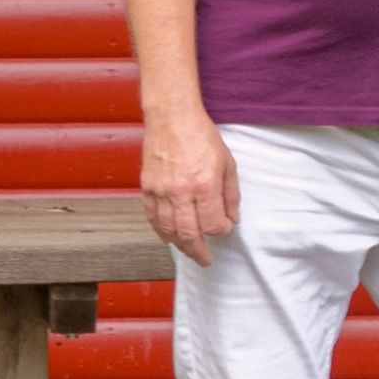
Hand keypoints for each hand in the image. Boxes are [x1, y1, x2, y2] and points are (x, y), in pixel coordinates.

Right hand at [142, 113, 241, 264]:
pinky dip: (161, 231)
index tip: (225, 228)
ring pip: (168, 230)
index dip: (222, 231)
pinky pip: (152, 218)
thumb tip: (232, 219)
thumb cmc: (201, 137)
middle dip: (199, 251)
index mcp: (204, 185)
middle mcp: (180, 191)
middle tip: (206, 259)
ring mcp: (161, 191)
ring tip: (189, 251)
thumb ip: (230, 195)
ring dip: (179, 245)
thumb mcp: (228, 163)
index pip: (214, 224)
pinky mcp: (147, 187)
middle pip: (189, 234)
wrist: (172, 118)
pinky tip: (169, 237)